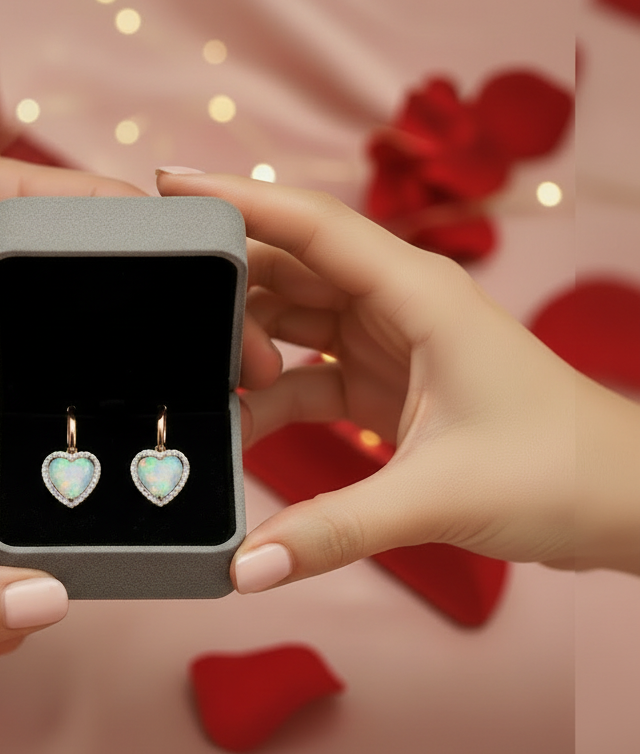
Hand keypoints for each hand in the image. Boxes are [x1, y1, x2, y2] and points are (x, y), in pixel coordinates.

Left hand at [0, 156, 145, 436]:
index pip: (75, 205)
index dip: (130, 229)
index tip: (174, 265)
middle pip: (81, 287)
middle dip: (117, 317)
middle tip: (158, 355)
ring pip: (58, 353)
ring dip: (81, 377)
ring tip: (117, 405)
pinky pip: (20, 403)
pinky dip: (39, 419)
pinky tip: (61, 440)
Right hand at [157, 170, 639, 586]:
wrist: (620, 502)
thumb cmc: (558, 471)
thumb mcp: (437, 495)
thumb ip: (332, 530)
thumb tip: (244, 568)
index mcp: (417, 292)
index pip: (312, 225)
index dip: (237, 201)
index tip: (168, 186)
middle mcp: (397, 303)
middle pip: (289, 269)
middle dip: (226, 289)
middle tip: (160, 317)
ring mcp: (388, 344)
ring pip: (293, 321)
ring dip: (245, 348)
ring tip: (194, 383)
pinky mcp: (383, 385)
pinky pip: (306, 375)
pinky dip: (270, 398)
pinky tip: (239, 428)